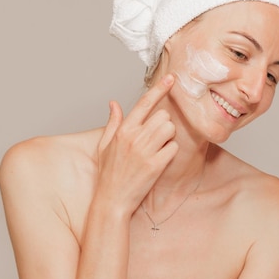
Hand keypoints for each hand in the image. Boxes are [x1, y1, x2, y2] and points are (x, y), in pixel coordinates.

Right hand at [95, 74, 177, 212]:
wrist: (112, 200)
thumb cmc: (109, 173)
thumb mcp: (105, 145)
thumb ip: (113, 123)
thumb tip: (114, 103)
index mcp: (123, 130)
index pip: (145, 103)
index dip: (160, 89)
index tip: (172, 78)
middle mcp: (134, 137)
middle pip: (164, 116)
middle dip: (164, 125)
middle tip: (155, 139)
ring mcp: (145, 151)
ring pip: (170, 130)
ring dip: (168, 138)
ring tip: (157, 150)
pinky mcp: (155, 165)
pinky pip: (173, 149)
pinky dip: (170, 153)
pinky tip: (160, 161)